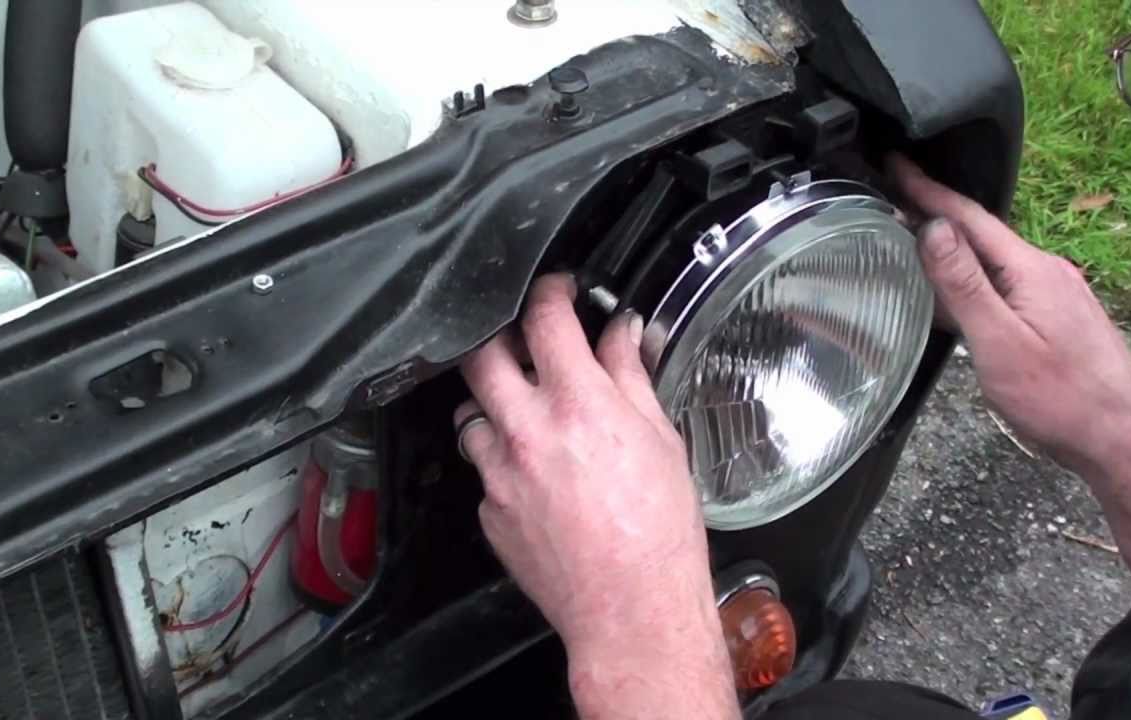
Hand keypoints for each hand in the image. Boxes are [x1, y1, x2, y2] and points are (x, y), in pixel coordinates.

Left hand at [455, 274, 736, 717]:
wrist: (631, 610)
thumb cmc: (659, 533)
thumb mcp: (659, 439)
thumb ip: (630, 378)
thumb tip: (622, 335)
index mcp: (578, 405)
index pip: (545, 319)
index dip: (550, 292)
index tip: (558, 291)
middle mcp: (527, 432)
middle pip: (481, 355)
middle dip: (500, 337)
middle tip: (524, 342)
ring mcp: (498, 474)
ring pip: (470, 413)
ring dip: (494, 403)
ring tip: (528, 414)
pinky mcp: (488, 511)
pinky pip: (482, 468)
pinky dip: (502, 460)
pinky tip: (535, 474)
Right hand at [889, 156, 1130, 473]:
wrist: (1119, 441)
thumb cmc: (1059, 400)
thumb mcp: (999, 342)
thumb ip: (963, 285)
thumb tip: (934, 229)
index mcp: (1032, 270)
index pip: (970, 218)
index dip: (928, 191)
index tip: (895, 165)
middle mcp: (1047, 272)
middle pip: (981, 235)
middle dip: (934, 216)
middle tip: (889, 201)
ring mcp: (1055, 294)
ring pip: (992, 262)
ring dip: (950, 251)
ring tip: (908, 243)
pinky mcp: (1057, 318)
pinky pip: (1004, 286)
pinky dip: (970, 280)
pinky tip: (951, 295)